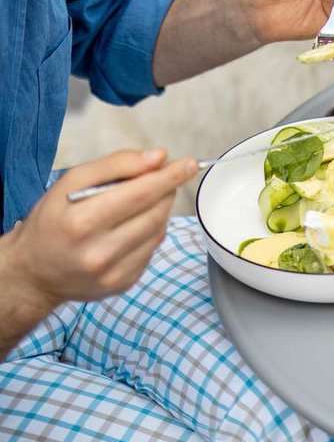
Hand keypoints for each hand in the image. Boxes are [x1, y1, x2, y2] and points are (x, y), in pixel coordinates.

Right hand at [0, 149, 197, 309]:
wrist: (34, 272)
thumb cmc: (52, 221)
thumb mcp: (71, 182)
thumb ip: (116, 164)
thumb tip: (158, 157)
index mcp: (81, 222)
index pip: (140, 193)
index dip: (170, 177)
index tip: (190, 163)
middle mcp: (98, 252)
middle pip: (154, 212)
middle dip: (167, 190)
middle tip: (166, 177)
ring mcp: (113, 273)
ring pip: (158, 231)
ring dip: (160, 210)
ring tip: (144, 200)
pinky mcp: (123, 284)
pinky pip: (152, 250)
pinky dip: (151, 232)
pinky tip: (133, 226)